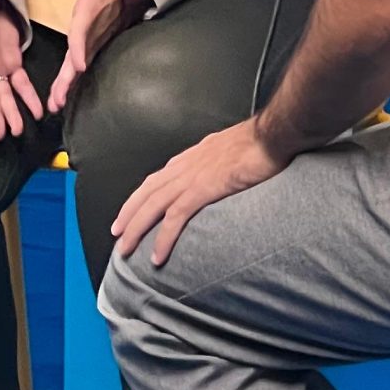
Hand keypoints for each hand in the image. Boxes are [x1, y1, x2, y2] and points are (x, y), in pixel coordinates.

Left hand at [43, 0, 123, 110]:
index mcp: (89, 9)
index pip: (83, 31)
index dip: (80, 48)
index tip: (77, 66)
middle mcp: (95, 27)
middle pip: (81, 57)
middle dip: (69, 79)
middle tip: (57, 100)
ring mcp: (99, 35)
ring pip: (83, 63)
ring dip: (70, 84)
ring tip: (56, 104)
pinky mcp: (100, 39)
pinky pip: (87, 60)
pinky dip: (76, 78)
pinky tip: (66, 92)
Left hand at [112, 117, 286, 266]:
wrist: (272, 134)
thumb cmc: (261, 141)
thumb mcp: (231, 149)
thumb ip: (219, 162)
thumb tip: (219, 172)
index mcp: (192, 156)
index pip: (157, 178)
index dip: (140, 196)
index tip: (130, 211)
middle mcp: (186, 165)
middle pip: (147, 192)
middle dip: (129, 214)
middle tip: (117, 234)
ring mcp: (193, 176)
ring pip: (154, 206)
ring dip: (136, 229)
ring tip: (126, 250)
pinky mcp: (203, 189)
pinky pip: (176, 217)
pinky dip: (164, 237)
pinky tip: (157, 255)